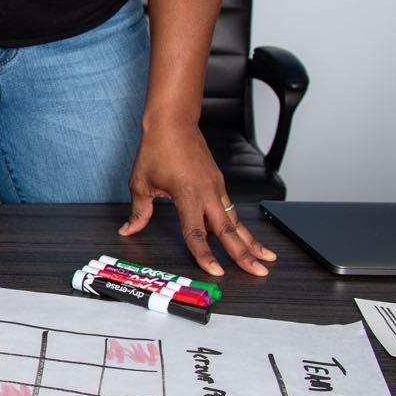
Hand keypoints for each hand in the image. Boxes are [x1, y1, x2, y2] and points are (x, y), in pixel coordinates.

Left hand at [119, 122, 276, 275]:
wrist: (174, 122)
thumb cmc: (157, 150)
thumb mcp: (141, 183)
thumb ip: (139, 211)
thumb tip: (129, 230)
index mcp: (187, 195)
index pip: (196, 233)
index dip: (205, 254)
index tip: (216, 271)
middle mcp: (207, 192)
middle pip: (227, 230)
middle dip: (243, 254)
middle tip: (259, 273)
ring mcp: (217, 187)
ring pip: (235, 221)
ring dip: (251, 241)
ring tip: (266, 260)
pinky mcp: (219, 183)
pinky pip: (231, 210)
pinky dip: (241, 227)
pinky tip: (249, 239)